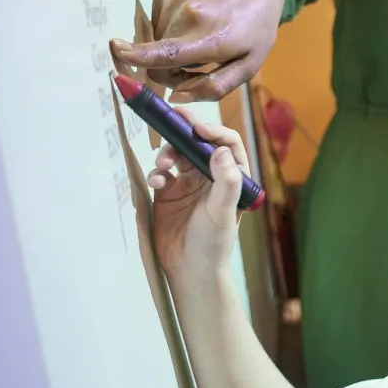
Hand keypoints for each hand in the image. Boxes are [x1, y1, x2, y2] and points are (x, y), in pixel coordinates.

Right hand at [110, 0, 284, 101]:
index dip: (140, 57)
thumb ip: (214, 87)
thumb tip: (174, 96)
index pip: (168, 52)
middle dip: (173, 69)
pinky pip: (155, 23)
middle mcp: (188, 14)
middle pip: (158, 59)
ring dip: (171, 47)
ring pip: (155, 41)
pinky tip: (192, 22)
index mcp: (211, 37)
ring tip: (199, 38)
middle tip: (199, 63)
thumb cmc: (253, 31)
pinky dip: (169, 29)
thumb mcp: (247, 66)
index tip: (118, 53)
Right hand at [148, 108, 251, 278]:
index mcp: (232, 177)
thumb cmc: (214, 244)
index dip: (214, 131)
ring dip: (168, 152)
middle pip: (199, 143)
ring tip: (163, 163)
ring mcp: (188, 184)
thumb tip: (220, 150)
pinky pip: (160, 174)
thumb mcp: (223, 212)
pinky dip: (156, 173)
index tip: (198, 127)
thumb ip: (226, 182)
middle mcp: (211, 176)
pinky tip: (156, 181)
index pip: (226, 144)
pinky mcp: (167, 194)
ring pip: (177, 155)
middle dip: (185, 130)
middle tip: (173, 117)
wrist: (189, 271)